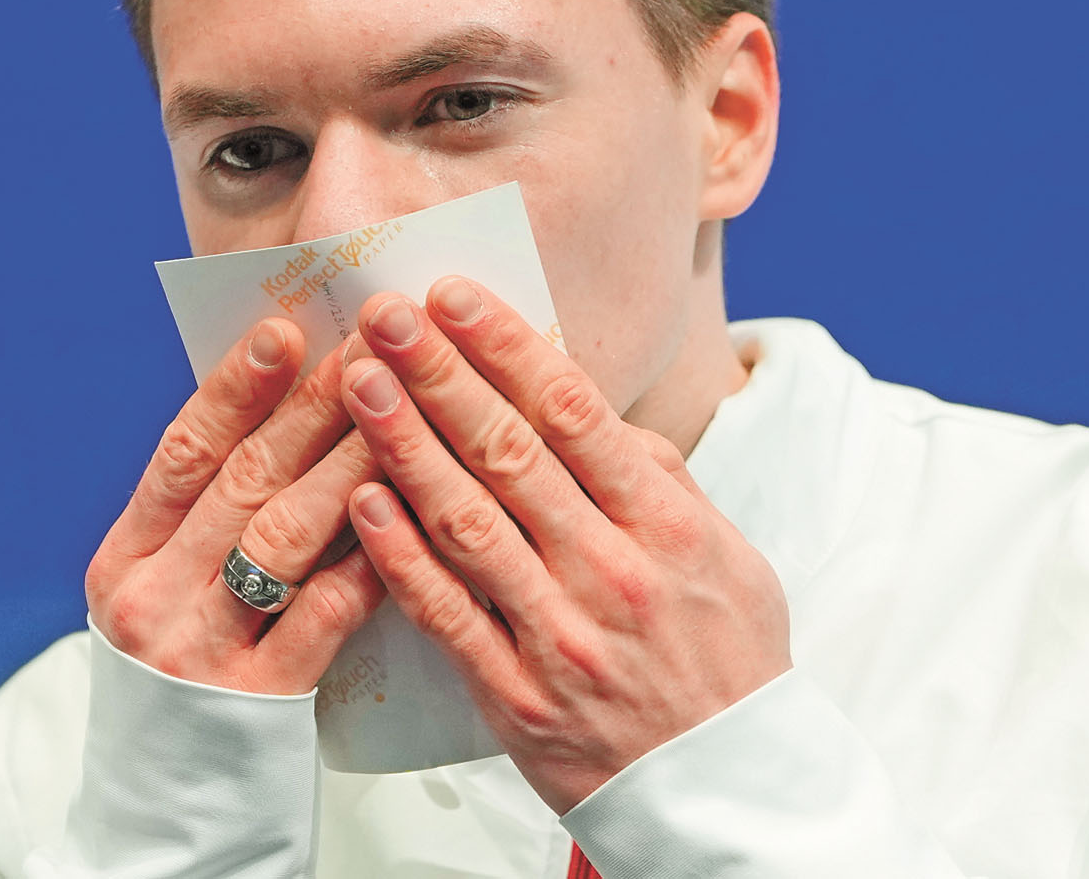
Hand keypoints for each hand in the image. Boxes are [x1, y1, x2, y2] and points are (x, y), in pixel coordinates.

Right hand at [85, 317, 386, 693]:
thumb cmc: (189, 682)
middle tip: (371, 348)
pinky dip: (368, 561)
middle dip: (312, 408)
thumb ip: (212, 520)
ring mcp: (197, 652)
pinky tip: (411, 519)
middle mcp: (148, 600)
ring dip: (350, 466)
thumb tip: (292, 412)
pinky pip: (322, 615)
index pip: (181, 454)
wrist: (164, 818)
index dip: (233, 387)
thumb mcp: (171, 598)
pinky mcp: (254, 704)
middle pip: (241, 481)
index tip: (285, 328)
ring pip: (284, 536)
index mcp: (122, 563)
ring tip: (402, 413)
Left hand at [340, 280, 791, 811]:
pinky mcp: (517, 699)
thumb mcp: (727, 556)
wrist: (730, 794)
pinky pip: (447, 616)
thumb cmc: (727, 660)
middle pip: (511, 454)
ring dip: (405, 445)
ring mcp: (561, 637)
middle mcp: (613, 573)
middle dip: (440, 374)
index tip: (453, 295)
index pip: (575, 413)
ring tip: (358, 382)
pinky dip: (400, 556)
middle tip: (383, 314)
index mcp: (666, 527)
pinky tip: (362, 500)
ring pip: (468, 524)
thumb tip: (592, 411)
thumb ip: (661, 480)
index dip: (507, 347)